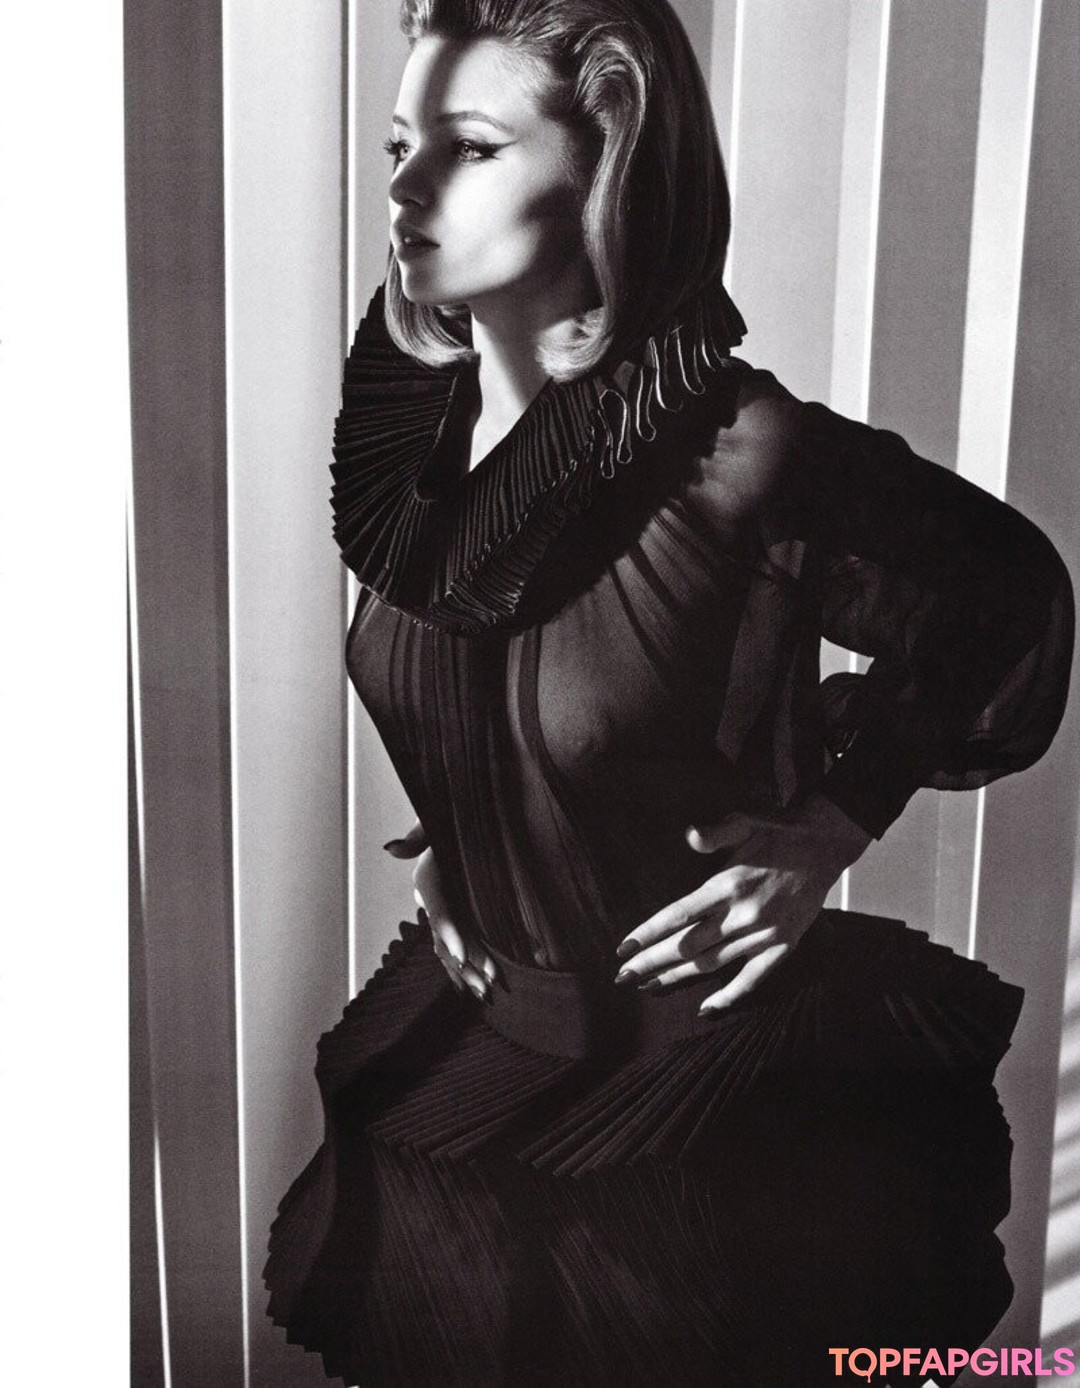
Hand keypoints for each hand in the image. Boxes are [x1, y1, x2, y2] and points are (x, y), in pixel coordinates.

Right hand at [385, 822, 496, 1001]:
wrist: (466, 813)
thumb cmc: (454, 813)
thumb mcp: (436, 817)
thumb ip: (419, 832)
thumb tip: (394, 848)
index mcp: (429, 876)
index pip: (438, 909)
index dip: (447, 933)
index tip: (460, 955)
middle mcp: (433, 897)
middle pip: (445, 936)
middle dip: (465, 963)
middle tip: (485, 985)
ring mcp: (446, 906)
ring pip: (453, 945)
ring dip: (469, 970)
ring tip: (487, 992)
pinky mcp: (460, 911)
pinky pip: (462, 942)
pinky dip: (471, 963)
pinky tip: (480, 983)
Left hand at [614, 795, 871, 1013]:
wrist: (823, 847)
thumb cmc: (777, 833)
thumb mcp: (744, 823)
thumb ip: (715, 833)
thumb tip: (691, 836)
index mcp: (728, 885)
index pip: (678, 915)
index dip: (649, 933)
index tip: (623, 949)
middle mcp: (742, 914)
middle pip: (688, 946)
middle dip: (652, 962)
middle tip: (623, 976)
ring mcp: (763, 934)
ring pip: (712, 963)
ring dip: (678, 977)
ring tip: (649, 986)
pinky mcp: (783, 946)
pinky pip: (753, 978)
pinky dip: (730, 995)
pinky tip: (707, 1008)